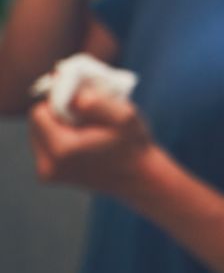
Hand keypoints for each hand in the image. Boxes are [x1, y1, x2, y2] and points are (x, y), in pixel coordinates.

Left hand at [28, 87, 155, 195]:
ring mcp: (47, 173)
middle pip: (36, 123)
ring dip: (58, 126)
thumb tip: (70, 95)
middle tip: (85, 116)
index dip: (59, 102)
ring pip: (38, 134)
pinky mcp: (49, 176)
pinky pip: (44, 146)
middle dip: (57, 114)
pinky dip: (59, 138)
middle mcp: (48, 165)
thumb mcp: (124, 115)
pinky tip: (82, 140)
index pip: (39, 113)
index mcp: (62, 149)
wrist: (138, 177)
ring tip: (86, 129)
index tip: (81, 104)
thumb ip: (96, 101)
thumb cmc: (133, 144)